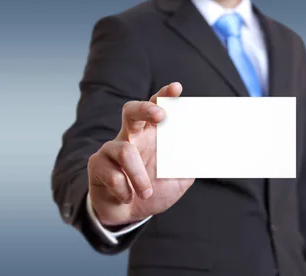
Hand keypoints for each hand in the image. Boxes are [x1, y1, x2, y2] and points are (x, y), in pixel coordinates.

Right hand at [87, 82, 194, 225]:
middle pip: (131, 111)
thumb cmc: (153, 191)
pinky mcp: (97, 165)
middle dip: (146, 109)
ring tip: (146, 193)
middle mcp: (130, 137)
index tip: (176, 88)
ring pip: (125, 152)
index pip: (157, 109)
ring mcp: (111, 149)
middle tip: (161, 115)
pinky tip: (126, 198)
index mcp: (151, 136)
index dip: (165, 96)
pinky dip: (125, 192)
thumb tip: (208, 150)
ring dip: (139, 177)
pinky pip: (113, 176)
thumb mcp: (178, 179)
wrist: (127, 215)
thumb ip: (191, 164)